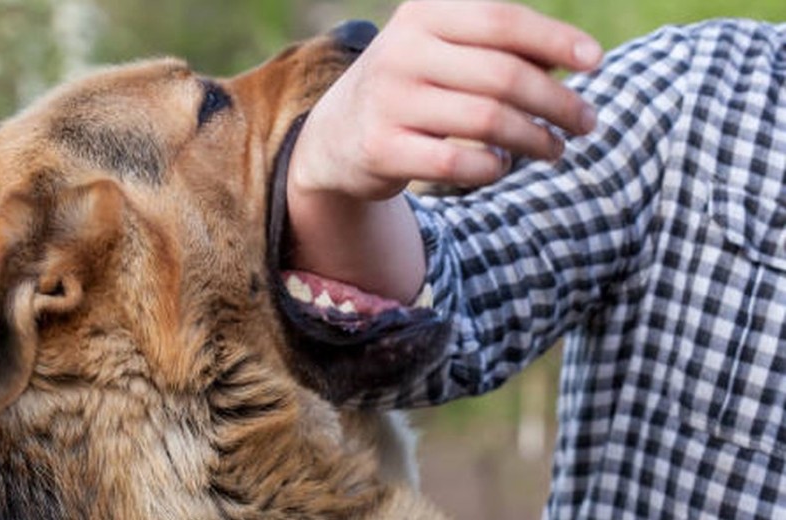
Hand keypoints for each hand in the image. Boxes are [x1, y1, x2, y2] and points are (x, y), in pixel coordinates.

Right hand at [287, 1, 602, 301]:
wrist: (335, 135)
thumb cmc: (413, 86)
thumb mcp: (444, 52)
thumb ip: (501, 48)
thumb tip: (575, 60)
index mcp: (422, 16)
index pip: (501, 20)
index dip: (555, 40)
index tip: (595, 63)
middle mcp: (401, 53)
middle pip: (503, 76)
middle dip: (557, 102)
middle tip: (587, 122)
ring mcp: (388, 102)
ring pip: (487, 121)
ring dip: (535, 139)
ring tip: (555, 149)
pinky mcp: (381, 149)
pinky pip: (458, 162)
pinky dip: (493, 167)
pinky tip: (502, 165)